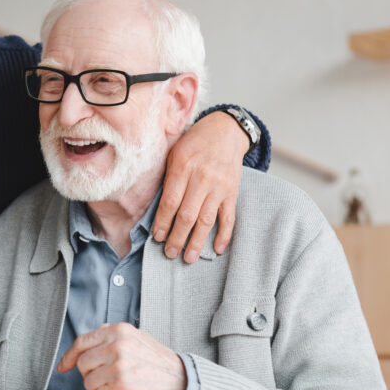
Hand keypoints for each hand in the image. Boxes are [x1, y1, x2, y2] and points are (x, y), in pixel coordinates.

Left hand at [57, 323, 185, 389]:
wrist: (183, 383)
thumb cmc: (158, 363)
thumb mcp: (137, 337)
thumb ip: (112, 335)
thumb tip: (88, 339)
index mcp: (119, 332)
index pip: (82, 343)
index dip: (69, 357)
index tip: (64, 366)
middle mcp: (117, 347)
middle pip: (83, 365)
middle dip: (91, 374)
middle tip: (108, 378)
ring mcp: (119, 368)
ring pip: (89, 383)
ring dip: (100, 389)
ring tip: (120, 386)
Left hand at [153, 110, 248, 262]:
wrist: (226, 130)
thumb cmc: (195, 142)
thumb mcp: (174, 152)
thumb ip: (168, 178)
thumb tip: (160, 208)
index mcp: (183, 167)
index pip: (170, 202)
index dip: (162, 222)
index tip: (156, 237)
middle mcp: (202, 178)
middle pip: (187, 215)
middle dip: (177, 238)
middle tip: (169, 253)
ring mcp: (219, 187)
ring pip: (206, 220)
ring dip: (197, 242)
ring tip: (188, 258)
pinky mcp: (232, 192)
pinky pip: (229, 217)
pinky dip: (224, 234)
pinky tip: (217, 249)